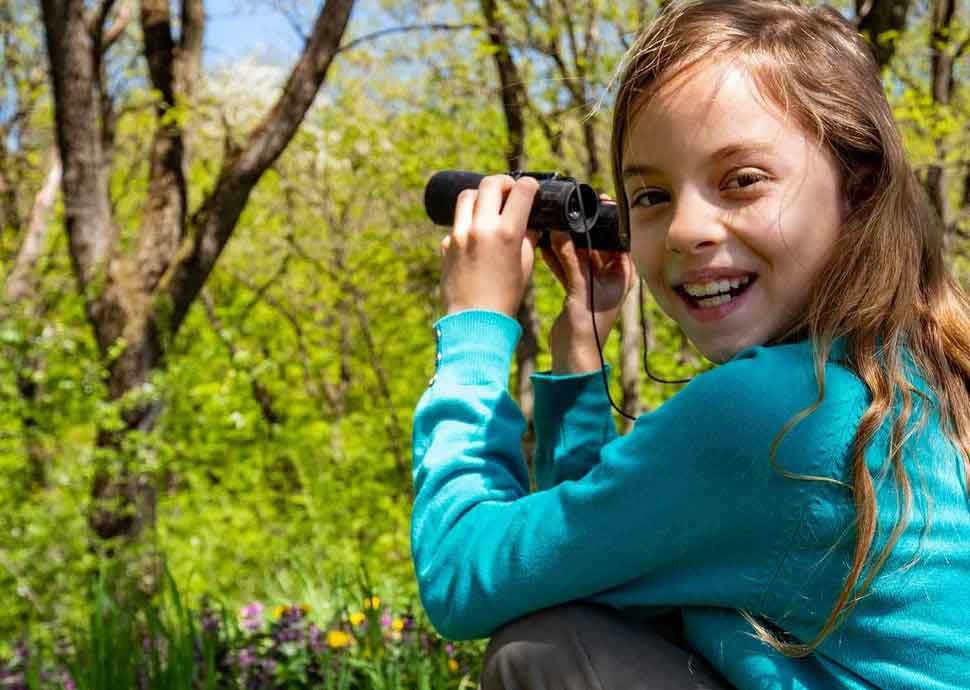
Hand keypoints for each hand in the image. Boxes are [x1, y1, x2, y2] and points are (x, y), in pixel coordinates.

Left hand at [439, 174, 541, 317]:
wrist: (475, 321)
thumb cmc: (505, 297)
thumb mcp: (525, 265)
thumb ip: (528, 238)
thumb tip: (530, 223)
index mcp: (507, 232)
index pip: (521, 191)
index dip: (530, 186)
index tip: (532, 189)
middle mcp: (481, 228)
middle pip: (490, 184)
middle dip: (504, 183)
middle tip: (510, 191)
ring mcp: (460, 235)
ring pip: (468, 196)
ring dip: (482, 195)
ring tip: (491, 206)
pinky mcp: (446, 245)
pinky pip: (458, 222)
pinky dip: (469, 222)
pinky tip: (477, 235)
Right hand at [539, 194, 636, 372]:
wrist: (574, 354)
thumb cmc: (588, 326)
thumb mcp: (581, 286)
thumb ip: (571, 257)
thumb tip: (561, 230)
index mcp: (622, 274)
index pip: (618, 238)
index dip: (607, 220)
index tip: (597, 202)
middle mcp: (610, 275)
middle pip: (596, 243)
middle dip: (581, 229)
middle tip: (568, 209)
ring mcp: (592, 282)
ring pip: (579, 253)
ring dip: (565, 241)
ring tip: (552, 223)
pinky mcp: (576, 289)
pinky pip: (567, 265)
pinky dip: (556, 256)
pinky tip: (544, 243)